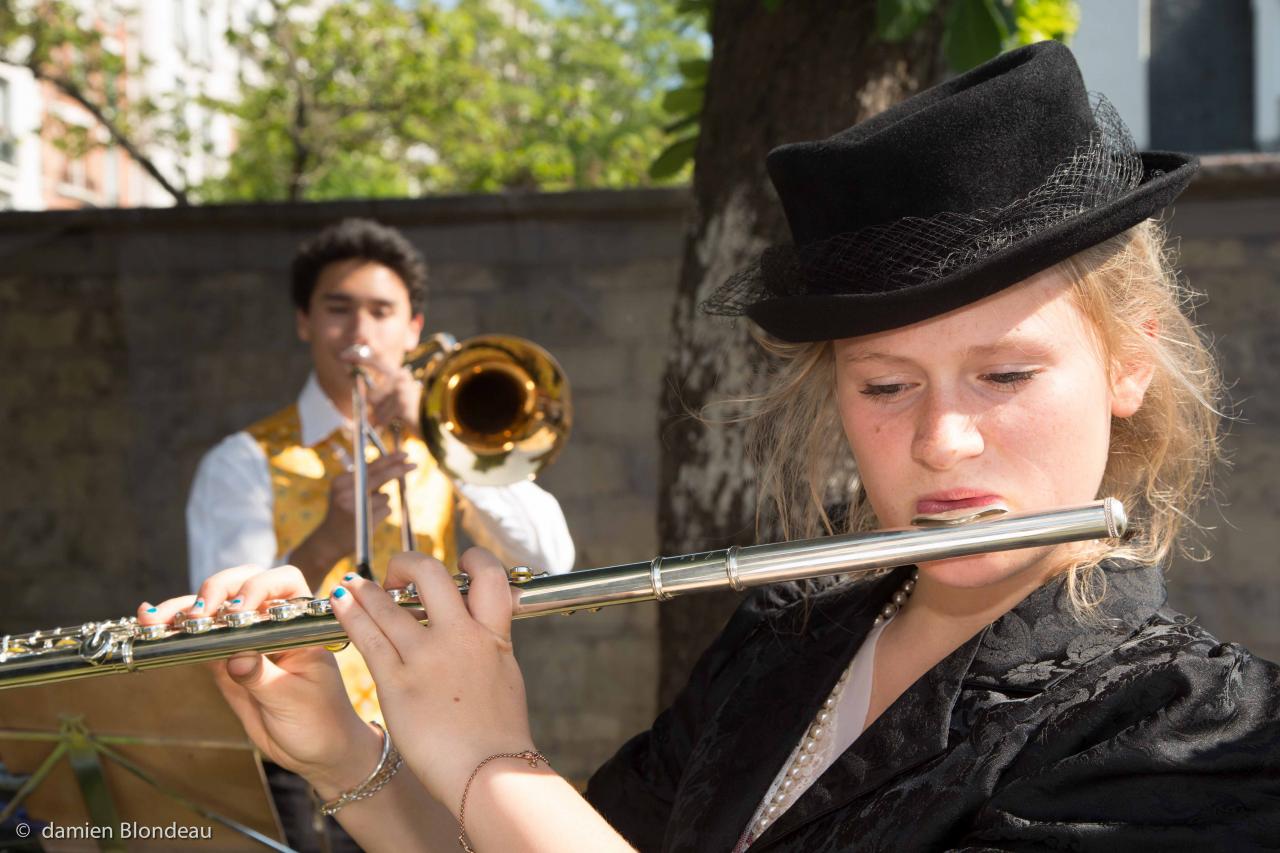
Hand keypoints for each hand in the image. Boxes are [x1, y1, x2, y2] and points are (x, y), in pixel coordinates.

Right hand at [138, 566, 379, 797]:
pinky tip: (152, 626)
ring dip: (183, 609)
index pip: (283, 583)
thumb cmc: (319, 720)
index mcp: (301, 624)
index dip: (259, 586)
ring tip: (154, 618)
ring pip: (214, 611)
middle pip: (242, 585)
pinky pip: (198, 640)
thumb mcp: (293, 698)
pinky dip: (174, 632)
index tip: (240, 611)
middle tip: (198, 614)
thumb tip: (235, 657)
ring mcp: (246, 640)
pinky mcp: (224, 660)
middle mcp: (272, 623)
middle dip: (216, 591)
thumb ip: (263, 676)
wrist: (316, 750)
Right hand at [300, 452, 416, 571]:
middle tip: (414, 465)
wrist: (329, 540)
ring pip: (385, 496)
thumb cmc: (343, 511)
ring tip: (366, 511)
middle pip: (380, 476)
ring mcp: (355, 507)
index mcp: (340, 481)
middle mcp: (345, 492)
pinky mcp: (365, 520)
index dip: (389, 459)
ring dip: (383, 501)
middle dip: (399, 470)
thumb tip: (394, 464)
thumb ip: (366, 478)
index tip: (405, 454)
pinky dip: (383, 512)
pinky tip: (369, 520)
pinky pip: (387, 509)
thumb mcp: (346, 491)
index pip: (369, 466)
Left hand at [327, 548, 533, 811]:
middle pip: (431, 574)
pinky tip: (340, 603)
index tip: (457, 566)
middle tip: (398, 574)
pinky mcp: (397, 683)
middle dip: (409, 564)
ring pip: (388, 605)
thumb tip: (484, 637)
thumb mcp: (506, 677)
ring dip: (366, 590)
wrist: (489, 772)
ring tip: (352, 584)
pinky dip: (351, 614)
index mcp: (492, 635)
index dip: (472, 560)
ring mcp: (426, 657)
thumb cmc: (500, 735)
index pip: (488, 575)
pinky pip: (368, 637)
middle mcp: (460, 636)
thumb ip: (490, 649)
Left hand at [343, 348, 422, 437]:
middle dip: (375, 407)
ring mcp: (401, 391)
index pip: (375, 360)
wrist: (436, 424)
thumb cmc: (416, 412)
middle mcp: (401, 378)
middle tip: (387, 412)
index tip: (342, 357)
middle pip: (371, 394)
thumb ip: (381, 391)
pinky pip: (382, 418)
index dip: (358, 358)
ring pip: (375, 408)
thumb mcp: (398, 396)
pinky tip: (399, 423)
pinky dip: (387, 424)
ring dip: (382, 417)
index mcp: (400, 373)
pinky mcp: (402, 405)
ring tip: (397, 418)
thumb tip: (360, 388)